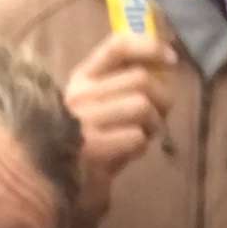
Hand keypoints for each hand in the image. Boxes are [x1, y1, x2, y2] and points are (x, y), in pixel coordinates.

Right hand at [66, 33, 173, 208]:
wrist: (55, 181)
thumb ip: (126, 81)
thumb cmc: (89, 139)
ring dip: (153, 124)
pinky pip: (137, 137)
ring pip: (143, 106)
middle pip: (142, 79)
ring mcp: (84, 121)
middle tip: (157, 117)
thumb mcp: (100, 103)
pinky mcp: (92, 149)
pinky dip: (141, 146)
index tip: (172, 60)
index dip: (151, 47)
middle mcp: (80, 94)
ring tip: (142, 135)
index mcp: (82, 77)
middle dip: (161, 99)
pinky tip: (129, 152)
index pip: (119, 46)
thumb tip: (165, 62)